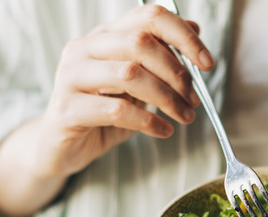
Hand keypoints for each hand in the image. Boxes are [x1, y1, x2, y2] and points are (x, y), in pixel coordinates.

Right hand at [34, 4, 212, 177]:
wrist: (60, 148)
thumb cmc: (102, 113)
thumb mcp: (137, 84)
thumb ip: (160, 58)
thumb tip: (194, 31)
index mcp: (103, 36)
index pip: (148, 17)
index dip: (183, 36)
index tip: (206, 62)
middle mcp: (84, 48)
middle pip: (140, 42)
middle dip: (177, 72)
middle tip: (193, 98)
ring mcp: (71, 76)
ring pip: (130, 74)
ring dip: (166, 98)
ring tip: (183, 116)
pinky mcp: (68, 109)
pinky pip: (117, 111)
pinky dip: (148, 121)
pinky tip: (162, 130)